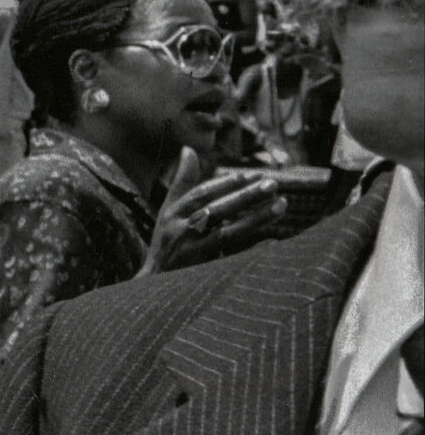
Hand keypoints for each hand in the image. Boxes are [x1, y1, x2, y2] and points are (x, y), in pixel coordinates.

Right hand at [143, 149, 292, 272]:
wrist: (153, 284)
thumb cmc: (165, 242)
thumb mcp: (168, 211)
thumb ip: (182, 182)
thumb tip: (188, 149)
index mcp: (172, 214)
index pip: (201, 194)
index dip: (225, 184)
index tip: (251, 175)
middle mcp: (180, 231)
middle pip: (217, 210)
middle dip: (246, 196)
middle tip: (273, 183)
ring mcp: (191, 252)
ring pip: (227, 232)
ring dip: (255, 218)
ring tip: (282, 205)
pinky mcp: (201, 271)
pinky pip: (232, 259)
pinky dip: (252, 250)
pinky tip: (273, 242)